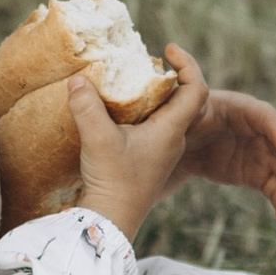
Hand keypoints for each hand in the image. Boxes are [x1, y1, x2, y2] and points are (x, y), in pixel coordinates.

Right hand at [71, 50, 209, 244]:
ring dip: (153, 95)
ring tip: (130, 81)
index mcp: (171, 131)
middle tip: (145, 63)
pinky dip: (141, 112)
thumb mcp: (98, 139)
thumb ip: (87, 106)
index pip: (197, 90)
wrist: (109, 225)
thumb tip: (78, 79)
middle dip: (168, 76)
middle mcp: (173, 140)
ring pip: (168, 114)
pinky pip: (153, 127)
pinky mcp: (147, 160)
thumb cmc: (113, 183)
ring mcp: (161, 152)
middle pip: (184, 99)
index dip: (188, 64)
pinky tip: (118, 111)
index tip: (167, 49)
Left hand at [167, 68, 275, 221]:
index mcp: (241, 108)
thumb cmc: (177, 119)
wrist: (173, 148)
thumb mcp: (179, 101)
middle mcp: (257, 129)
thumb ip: (183, 78)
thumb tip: (170, 46)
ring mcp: (260, 152)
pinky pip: (275, 188)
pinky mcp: (258, 173)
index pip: (266, 115)